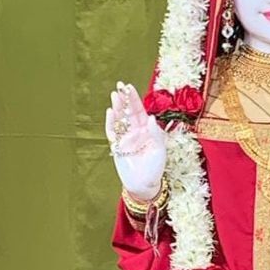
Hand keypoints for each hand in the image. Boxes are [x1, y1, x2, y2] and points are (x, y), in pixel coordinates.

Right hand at [105, 82, 166, 199]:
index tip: (129, 87)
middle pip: (128, 112)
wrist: (143, 184)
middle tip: (120, 86)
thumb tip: (150, 117)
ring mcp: (125, 138)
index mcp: (147, 130)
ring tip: (114, 95)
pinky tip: (111, 112)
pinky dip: (111, 122)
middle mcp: (135, 131)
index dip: (134, 99)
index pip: (140, 111)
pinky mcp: (117, 146)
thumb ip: (155, 134)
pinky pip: (112, 131)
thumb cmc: (154, 168)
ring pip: (119, 119)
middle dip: (124, 99)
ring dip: (117, 107)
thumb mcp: (159, 150)